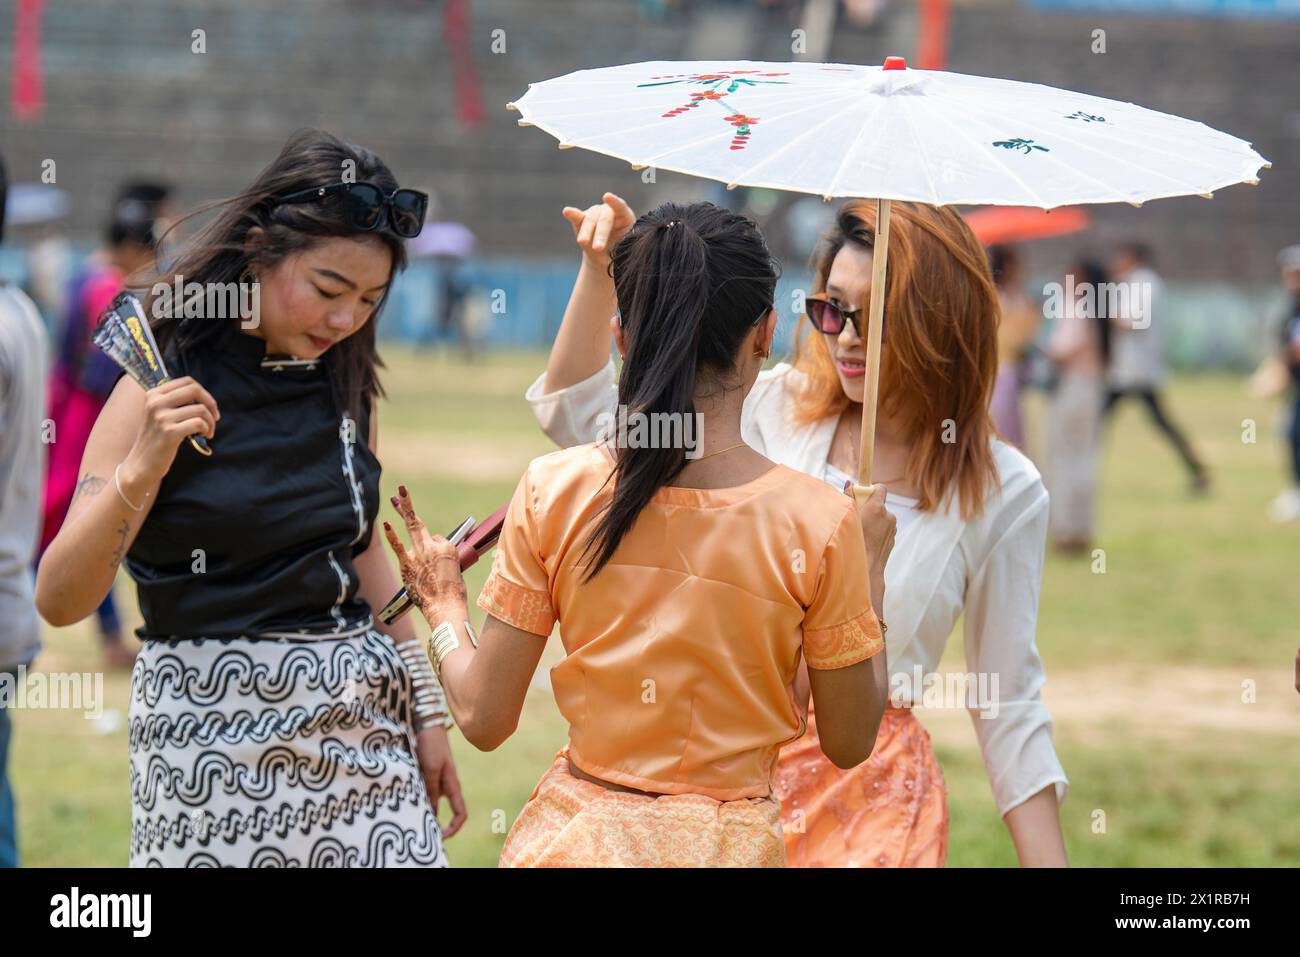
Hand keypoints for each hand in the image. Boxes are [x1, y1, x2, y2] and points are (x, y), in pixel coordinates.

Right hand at [123, 376, 218, 484]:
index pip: (187, 381)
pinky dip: (207, 429)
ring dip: (210, 421)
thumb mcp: (160, 414)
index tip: (208, 406)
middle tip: (215, 417)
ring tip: (207, 431)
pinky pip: (199, 423)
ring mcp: (161, 417)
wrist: (142, 464)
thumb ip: (176, 402)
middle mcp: (155, 403)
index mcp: (153, 394)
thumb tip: (203, 396)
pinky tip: (204, 436)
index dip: (204, 392)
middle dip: (211, 403)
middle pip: (195, 390)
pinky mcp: (169, 432)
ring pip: (200, 409)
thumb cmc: (157, 439)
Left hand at [383, 484, 467, 621]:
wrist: (445, 607)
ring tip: (395, 498)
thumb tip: (434, 564)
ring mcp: (419, 553)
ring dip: (402, 510)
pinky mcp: (407, 563)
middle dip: (409, 505)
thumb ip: (444, 562)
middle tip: (401, 491)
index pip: (437, 539)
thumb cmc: (453, 595)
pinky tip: (386, 524)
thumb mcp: (455, 572)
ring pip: (411, 527)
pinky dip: (392, 534)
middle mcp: (433, 546)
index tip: (433, 560)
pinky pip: (398, 545)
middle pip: (420, 522)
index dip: (433, 547)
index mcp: (448, 547)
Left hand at [414, 723, 467, 838]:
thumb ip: (430, 790)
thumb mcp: (430, 769)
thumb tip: (430, 814)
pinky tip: (403, 792)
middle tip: (416, 824)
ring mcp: (437, 779)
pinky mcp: (426, 773)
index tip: (440, 836)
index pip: (461, 813)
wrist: (426, 723)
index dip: (453, 828)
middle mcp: (446, 785)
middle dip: (431, 820)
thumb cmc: (431, 745)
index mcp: (453, 785)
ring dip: (419, 805)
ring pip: (429, 800)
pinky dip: (414, 794)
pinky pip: (422, 790)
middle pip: (442, 810)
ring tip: (406, 805)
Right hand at [562, 192, 635, 270]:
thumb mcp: (624, 249)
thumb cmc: (619, 251)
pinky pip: (577, 217)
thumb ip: (621, 245)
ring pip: (590, 221)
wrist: (605, 256)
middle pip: (604, 220)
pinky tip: (566, 211)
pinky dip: (572, 214)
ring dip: (586, 232)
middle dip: (601, 234)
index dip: (614, 202)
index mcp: (624, 216)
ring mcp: (594, 214)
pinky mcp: (581, 220)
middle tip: (598, 248)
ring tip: (583, 242)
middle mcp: (608, 211)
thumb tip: (617, 246)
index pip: (620, 207)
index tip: (607, 197)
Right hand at [845, 481, 895, 614]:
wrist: (866, 571)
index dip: (871, 488)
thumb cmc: (853, 543)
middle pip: (880, 504)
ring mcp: (893, 529)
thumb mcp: (847, 518)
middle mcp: (889, 516)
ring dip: (873, 521)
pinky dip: (877, 532)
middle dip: (869, 507)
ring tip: (860, 533)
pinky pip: (884, 530)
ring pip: (882, 518)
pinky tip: (866, 542)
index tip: (863, 493)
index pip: (880, 488)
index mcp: (877, 508)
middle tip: (857, 516)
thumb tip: (850, 484)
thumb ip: (849, 498)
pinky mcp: (893, 540)